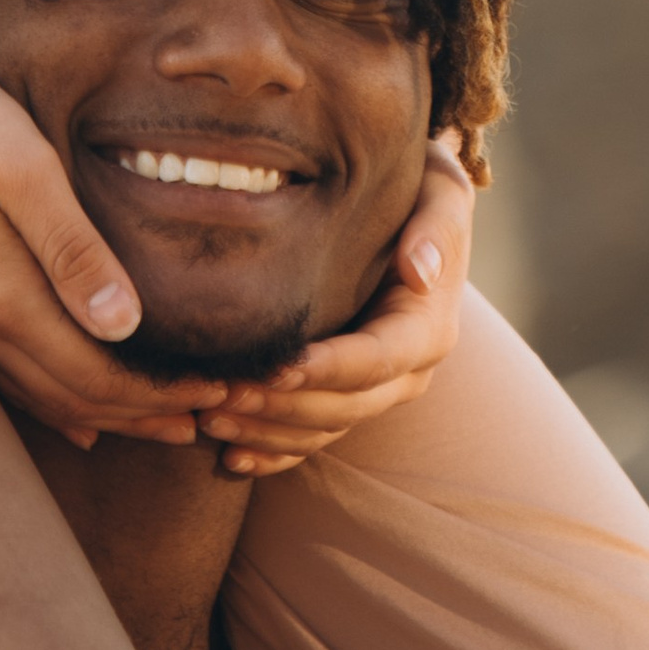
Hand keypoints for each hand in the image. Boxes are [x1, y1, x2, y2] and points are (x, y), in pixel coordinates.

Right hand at [0, 35, 223, 445]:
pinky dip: (48, 400)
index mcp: (3, 298)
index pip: (97, 376)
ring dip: (100, 413)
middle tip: (208, 417)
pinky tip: (65, 409)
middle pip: (72, 398)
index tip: (218, 390)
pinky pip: (2, 376)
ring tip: (153, 422)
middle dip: (142, 414)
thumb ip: (73, 249)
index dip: (160, 393)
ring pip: (36, 394)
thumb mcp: (22, 169)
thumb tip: (125, 326)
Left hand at [202, 139, 473, 475]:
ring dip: (266, 432)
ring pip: (321, 432)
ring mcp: (376, 394)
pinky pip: (311, 442)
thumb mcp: (441, 193)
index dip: (325, 370)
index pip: (376, 361)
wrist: (415, 209)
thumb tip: (419, 271)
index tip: (275, 367)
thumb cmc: (422, 192)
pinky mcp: (347, 400)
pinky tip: (230, 457)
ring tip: (207, 417)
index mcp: (427, 330)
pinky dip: (273, 452)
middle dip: (280, 406)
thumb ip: (435, 228)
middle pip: (343, 407)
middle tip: (218, 394)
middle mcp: (406, 373)